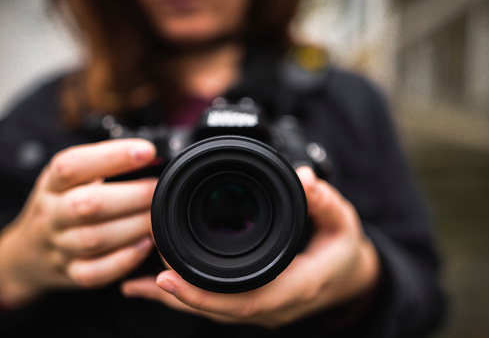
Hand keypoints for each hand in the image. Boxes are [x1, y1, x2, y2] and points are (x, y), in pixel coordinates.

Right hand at [0, 139, 157, 307]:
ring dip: (133, 226)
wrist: (26, 254)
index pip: (72, 165)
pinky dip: (124, 260)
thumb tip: (150, 154)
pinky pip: (95, 272)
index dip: (111, 156)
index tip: (147, 151)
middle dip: (132, 195)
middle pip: (86, 204)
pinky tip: (145, 246)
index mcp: (52, 184)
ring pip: (93, 239)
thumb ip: (101, 167)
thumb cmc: (61, 207)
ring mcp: (59, 247)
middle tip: (158, 190)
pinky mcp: (70, 274)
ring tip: (156, 218)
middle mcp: (52, 214)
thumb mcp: (69, 181)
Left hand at [122, 166, 379, 327]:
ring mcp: (264, 307)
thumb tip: (303, 178)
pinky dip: (189, 295)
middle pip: (218, 310)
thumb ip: (324, 201)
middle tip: (137, 278)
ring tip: (136, 284)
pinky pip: (218, 302)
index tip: (165, 279)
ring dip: (177, 299)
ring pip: (214, 310)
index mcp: (295, 287)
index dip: (203, 296)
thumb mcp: (342, 221)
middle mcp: (275, 304)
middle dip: (177, 297)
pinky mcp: (256, 300)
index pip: (245, 301)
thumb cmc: (344, 251)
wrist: (351, 277)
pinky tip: (160, 286)